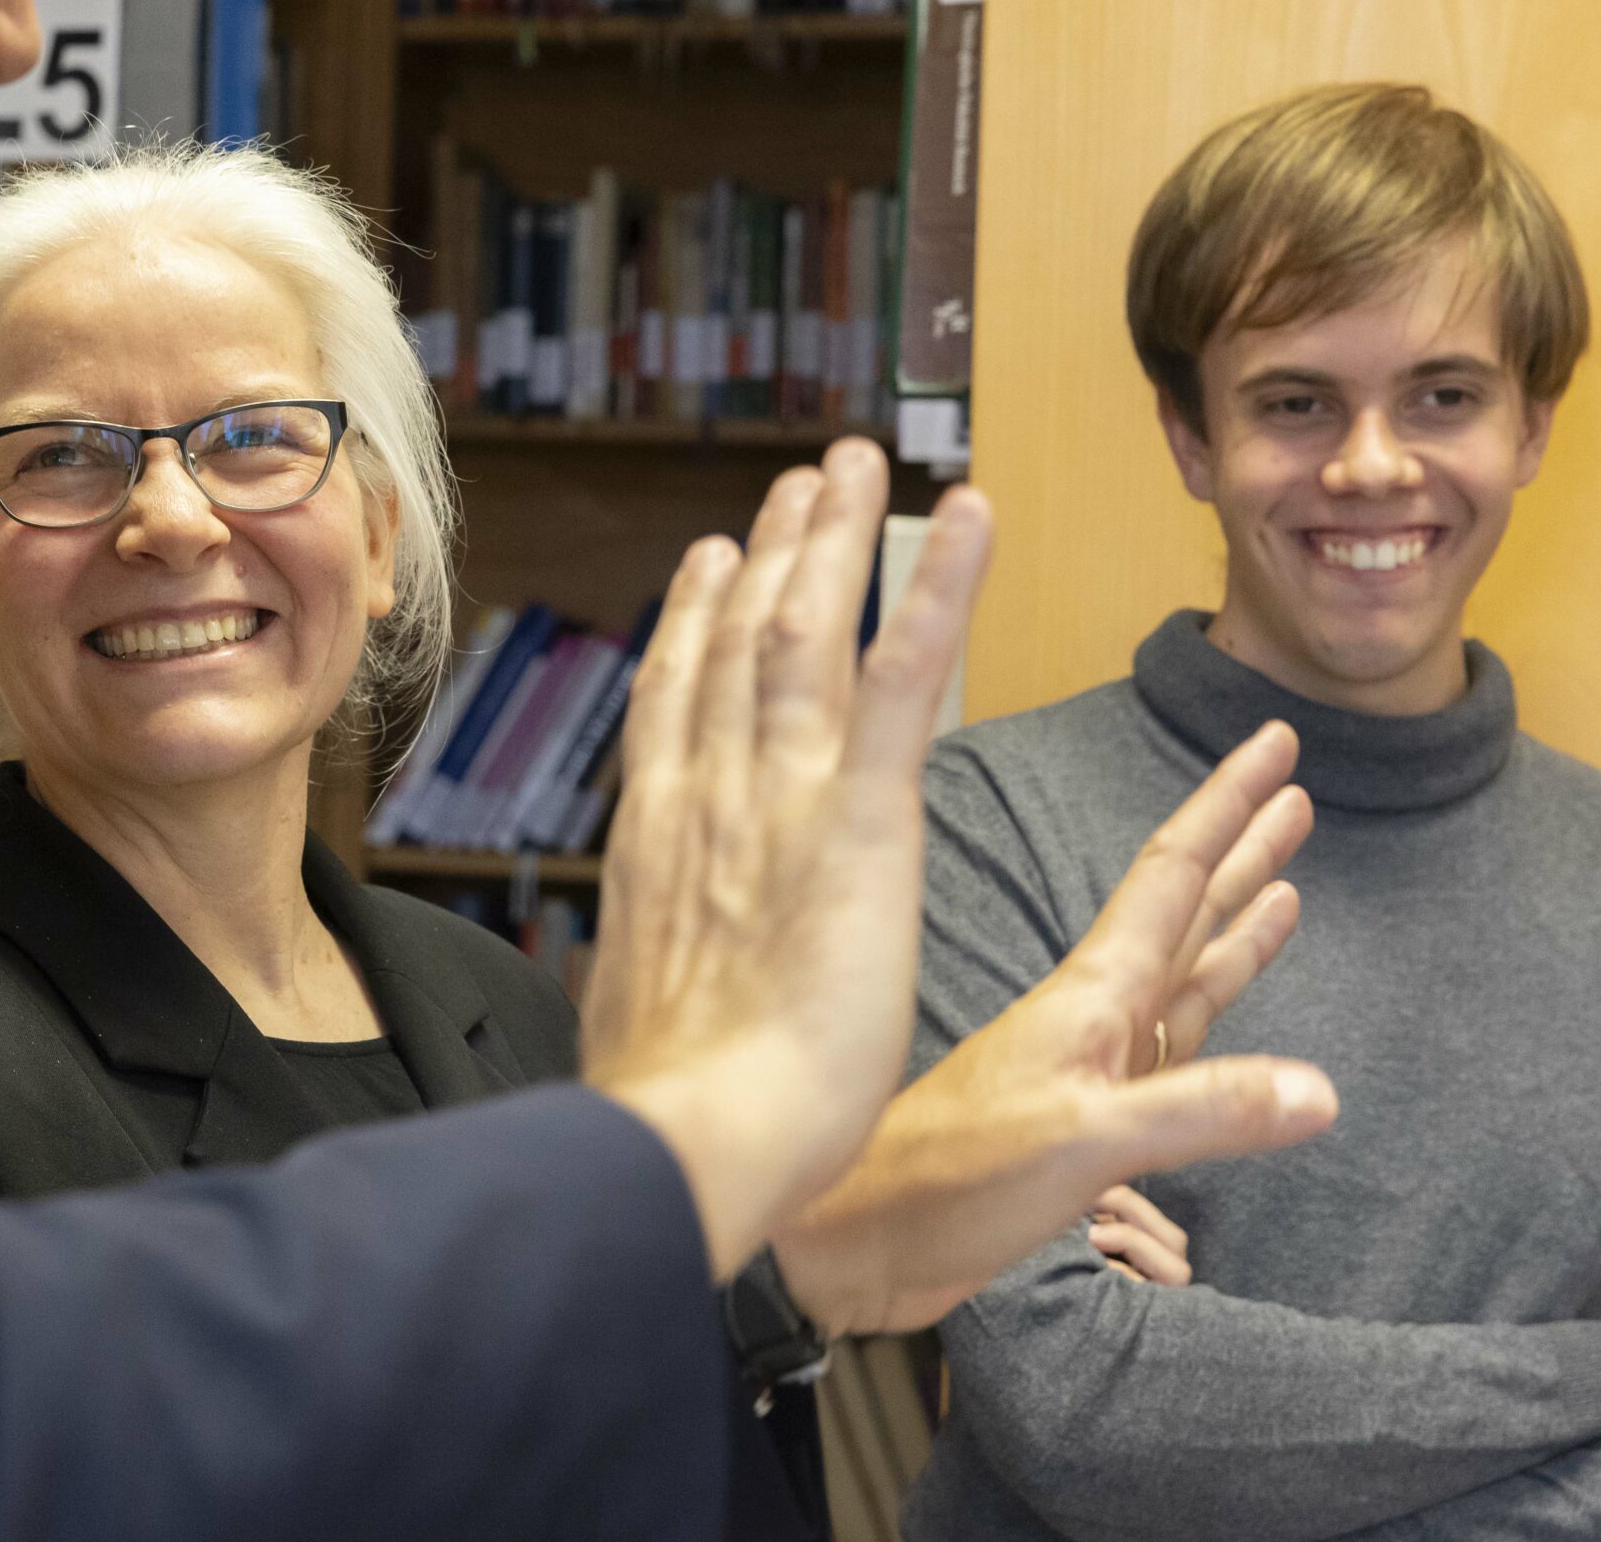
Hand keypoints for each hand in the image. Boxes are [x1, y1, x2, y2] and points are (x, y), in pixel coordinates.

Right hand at [584, 441, 987, 1276]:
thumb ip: (650, 970)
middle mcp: (706, 794)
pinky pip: (906, 676)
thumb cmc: (673, 1118)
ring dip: (836, 539)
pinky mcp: (860, 815)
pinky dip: (938, 586)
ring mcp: (778, 793)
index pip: (675, 704)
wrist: (692, 1134)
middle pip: (737, 643)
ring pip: (806, 631)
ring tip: (860, 467)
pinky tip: (970, 514)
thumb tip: (630, 985)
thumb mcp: (638, 1020)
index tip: (708, 561)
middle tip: (801, 483)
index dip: (691, 623)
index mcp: (657, 843)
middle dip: (771, 555)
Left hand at [773, 719, 1338, 1332]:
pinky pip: (1168, 1048)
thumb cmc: (941, 1178)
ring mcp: (1087, 1064)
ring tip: (1288, 876)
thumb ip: (1199, 1112)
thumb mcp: (1079, 1140)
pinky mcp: (1082, 1117)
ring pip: (1179, 973)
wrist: (853, 1240)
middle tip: (1295, 787)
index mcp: (1090, 995)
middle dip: (1240, 847)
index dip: (1225, 805)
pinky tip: (1228, 1004)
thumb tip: (1320, 1090)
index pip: (1172, 872)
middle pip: (1181, 908)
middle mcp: (1093, 1015)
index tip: (1273, 741)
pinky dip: (1207, 1015)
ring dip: (1231, 922)